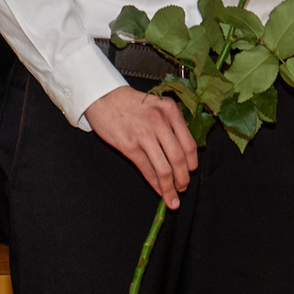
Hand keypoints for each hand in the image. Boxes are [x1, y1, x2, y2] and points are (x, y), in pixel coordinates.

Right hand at [86, 85, 197, 206]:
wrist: (102, 97)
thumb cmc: (129, 103)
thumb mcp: (156, 105)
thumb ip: (171, 124)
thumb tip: (182, 154)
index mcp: (170, 111)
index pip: (189, 144)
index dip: (192, 163)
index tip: (191, 172)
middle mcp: (159, 121)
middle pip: (179, 159)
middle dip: (183, 179)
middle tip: (183, 188)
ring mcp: (144, 134)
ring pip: (164, 168)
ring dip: (170, 187)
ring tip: (172, 196)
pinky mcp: (129, 145)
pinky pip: (147, 170)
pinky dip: (155, 184)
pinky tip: (158, 190)